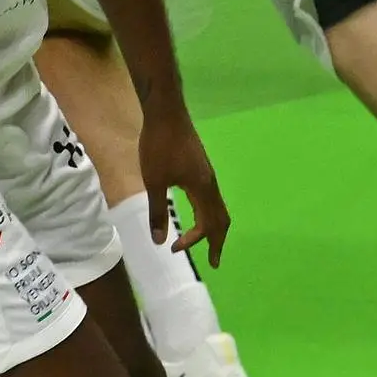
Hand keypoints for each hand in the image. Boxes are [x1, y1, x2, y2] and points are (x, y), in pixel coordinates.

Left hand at [131, 104, 228, 268]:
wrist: (166, 115)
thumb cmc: (159, 147)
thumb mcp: (154, 181)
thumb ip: (158, 212)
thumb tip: (160, 242)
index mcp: (202, 187)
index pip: (208, 223)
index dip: (194, 240)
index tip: (174, 249)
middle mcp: (210, 183)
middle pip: (222, 217)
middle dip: (217, 240)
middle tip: (213, 261)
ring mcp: (206, 175)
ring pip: (217, 207)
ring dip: (212, 227)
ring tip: (205, 242)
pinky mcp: (200, 169)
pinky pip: (210, 198)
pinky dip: (208, 214)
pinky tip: (196, 214)